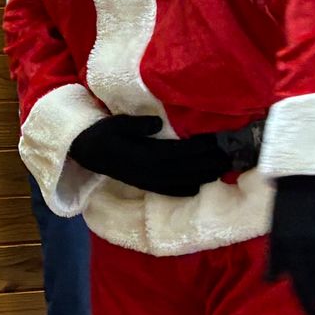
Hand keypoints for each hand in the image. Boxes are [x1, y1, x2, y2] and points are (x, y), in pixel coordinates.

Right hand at [69, 114, 229, 197]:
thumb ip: (138, 124)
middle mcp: (147, 171)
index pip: (176, 152)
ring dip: (201, 176)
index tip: (215, 142)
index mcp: (142, 154)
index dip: (197, 149)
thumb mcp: (118, 123)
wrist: (87, 152)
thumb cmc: (104, 133)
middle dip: (207, 163)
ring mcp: (146, 181)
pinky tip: (198, 187)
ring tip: (220, 169)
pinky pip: (168, 191)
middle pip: (183, 169)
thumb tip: (158, 123)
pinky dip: (185, 190)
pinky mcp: (144, 185)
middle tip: (227, 157)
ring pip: (179, 181)